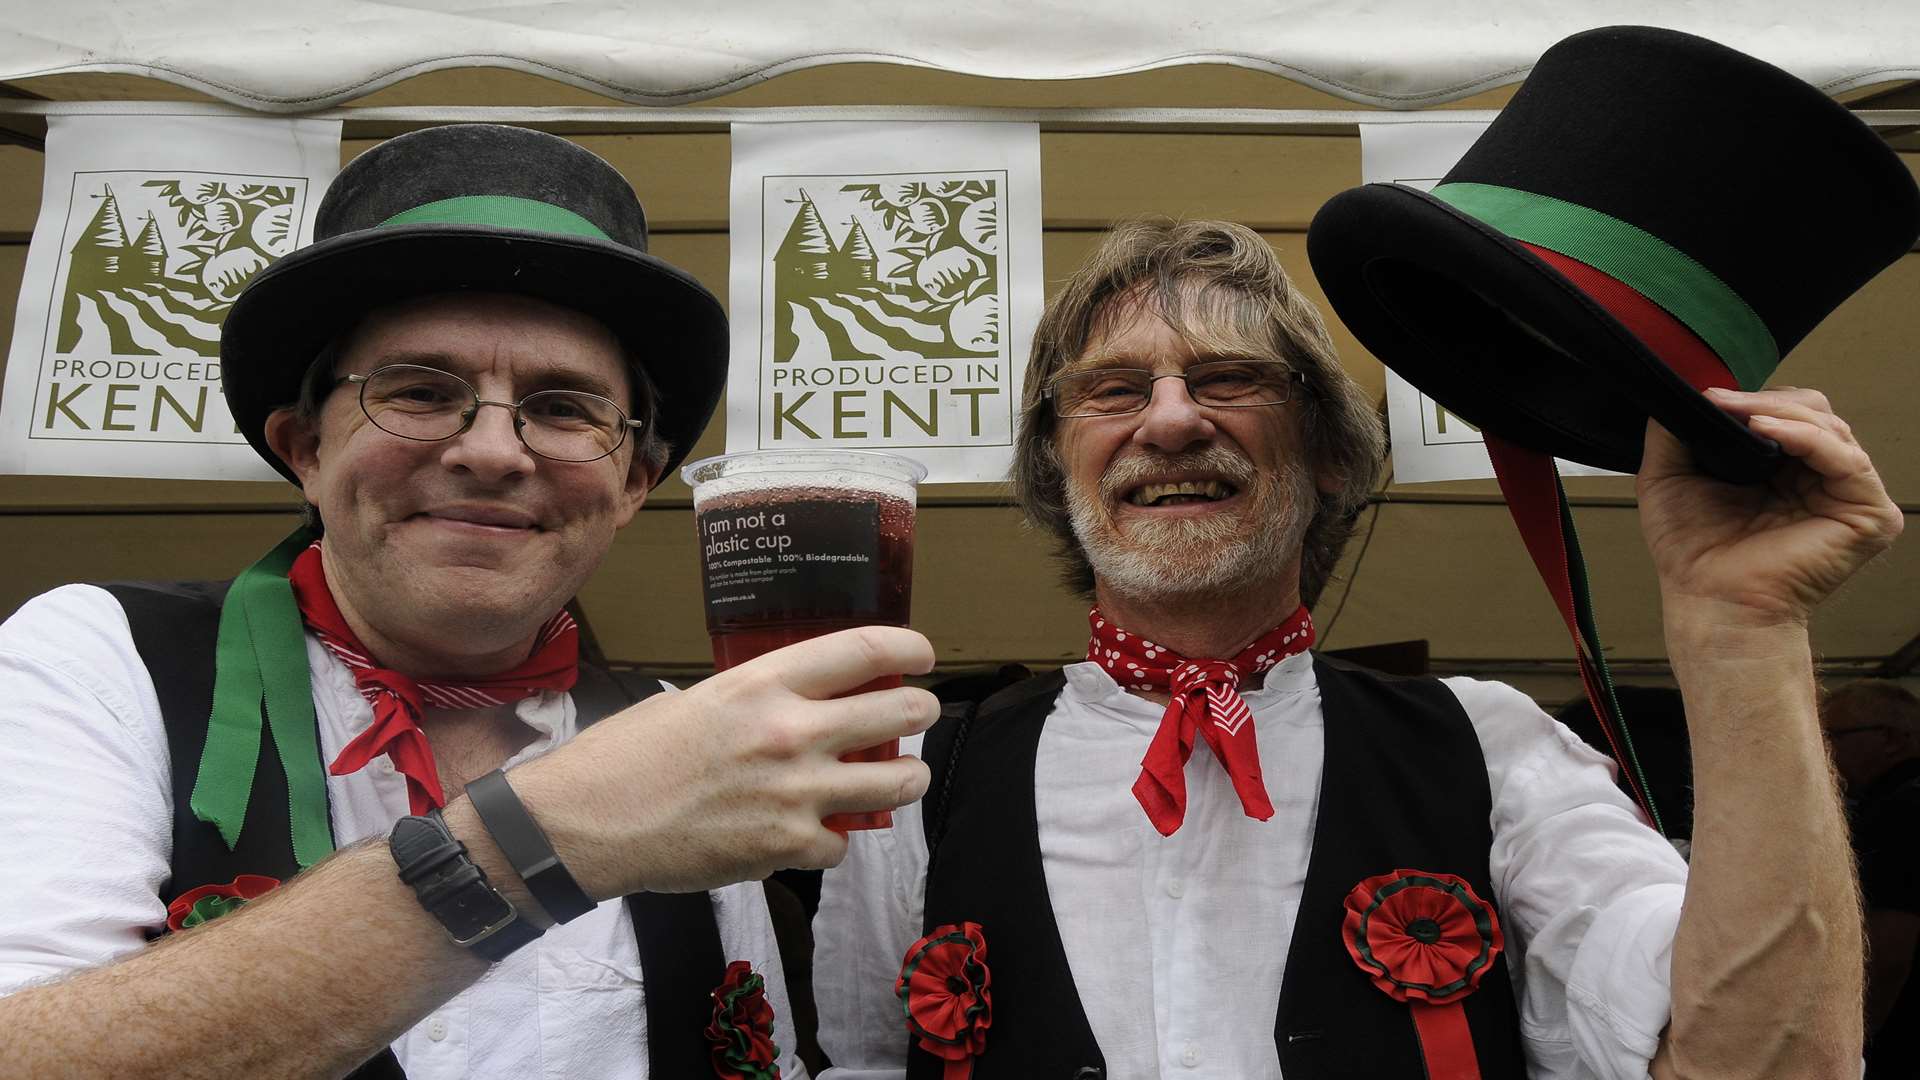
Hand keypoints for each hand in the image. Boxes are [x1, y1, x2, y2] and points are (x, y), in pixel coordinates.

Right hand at [506, 626, 938, 894]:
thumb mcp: (699, 700)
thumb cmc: (631, 755)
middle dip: (920, 712)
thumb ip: (759, 699)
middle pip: (899, 712)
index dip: (908, 648)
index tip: (924, 656)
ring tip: (900, 778)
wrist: (589, 822)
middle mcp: (790, 731)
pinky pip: (843, 842)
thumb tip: (803, 705)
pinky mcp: (788, 845)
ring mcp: (797, 792)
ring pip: (897, 782)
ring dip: (905, 778)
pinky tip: (813, 836)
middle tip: (919, 715)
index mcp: (763, 683)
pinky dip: (832, 841)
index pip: (863, 650)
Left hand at [1637, 387, 1902, 626]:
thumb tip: (1680, 393)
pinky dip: (1807, 437)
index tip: (1710, 395)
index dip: (1752, 401)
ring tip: (1741, 415)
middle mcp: (1821, 480)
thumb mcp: (1669, 478)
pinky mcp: (1869, 515)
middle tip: (1723, 402)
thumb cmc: (1693, 554)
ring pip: (1831, 427)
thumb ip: (1674, 433)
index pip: (1787, 414)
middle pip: (1815, 412)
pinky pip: (1846, 459)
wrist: (1709, 601)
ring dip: (1781, 413)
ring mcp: (1849, 496)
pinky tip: (1766, 431)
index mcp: (1785, 471)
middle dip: (1767, 402)